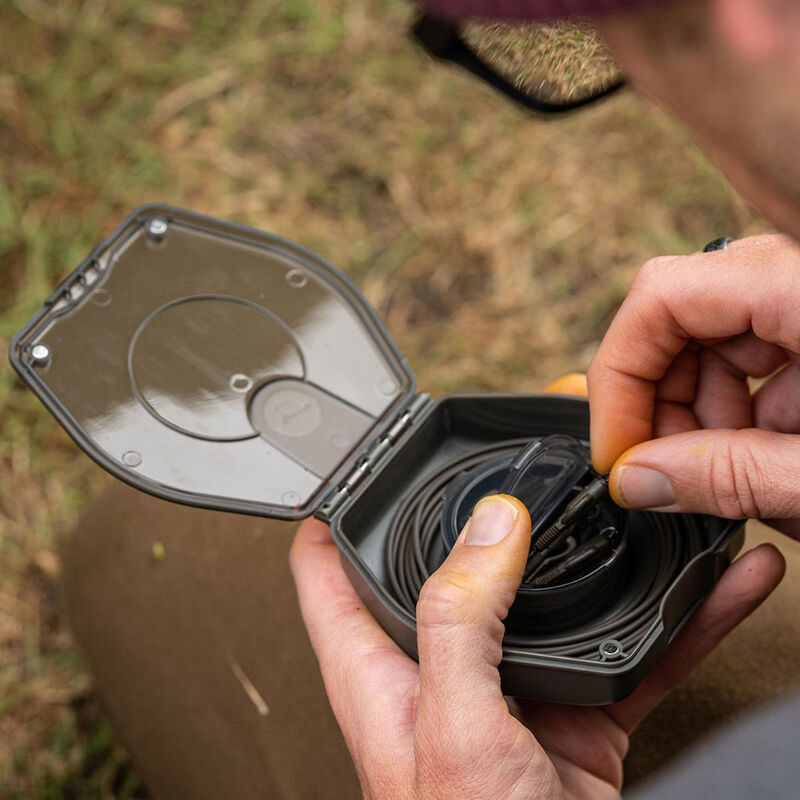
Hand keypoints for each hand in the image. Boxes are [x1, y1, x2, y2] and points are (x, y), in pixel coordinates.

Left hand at [291, 495, 782, 798]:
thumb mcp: (453, 731)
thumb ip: (458, 622)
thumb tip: (491, 526)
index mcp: (381, 670)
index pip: (329, 569)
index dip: (336, 508)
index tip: (361, 455)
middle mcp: (442, 668)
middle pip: (455, 564)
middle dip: (491, 513)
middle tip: (524, 461)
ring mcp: (512, 686)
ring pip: (554, 598)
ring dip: (600, 558)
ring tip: (633, 508)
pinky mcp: (574, 714)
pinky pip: (628, 653)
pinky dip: (672, 623)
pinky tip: (710, 588)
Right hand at [588, 234, 799, 537]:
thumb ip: (731, 477)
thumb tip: (636, 481)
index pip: (661, 297)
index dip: (618, 380)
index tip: (616, 451)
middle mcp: (797, 277)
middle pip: (678, 325)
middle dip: (660, 410)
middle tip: (667, 478)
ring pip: (712, 347)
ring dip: (704, 422)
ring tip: (734, 482)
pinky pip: (754, 359)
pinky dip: (744, 418)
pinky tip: (767, 465)